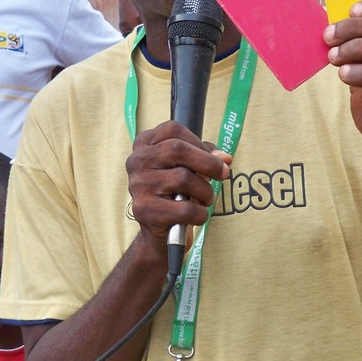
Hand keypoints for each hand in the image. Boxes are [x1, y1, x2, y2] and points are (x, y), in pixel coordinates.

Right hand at [126, 121, 230, 254]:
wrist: (159, 230)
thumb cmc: (175, 192)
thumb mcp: (187, 167)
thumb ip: (205, 156)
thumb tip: (225, 158)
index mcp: (143, 144)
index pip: (173, 130)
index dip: (199, 142)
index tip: (215, 157)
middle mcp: (136, 162)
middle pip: (177, 150)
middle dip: (208, 163)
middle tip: (223, 174)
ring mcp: (138, 186)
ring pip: (183, 178)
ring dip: (205, 191)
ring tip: (206, 199)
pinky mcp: (144, 210)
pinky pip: (184, 208)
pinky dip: (200, 213)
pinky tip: (199, 215)